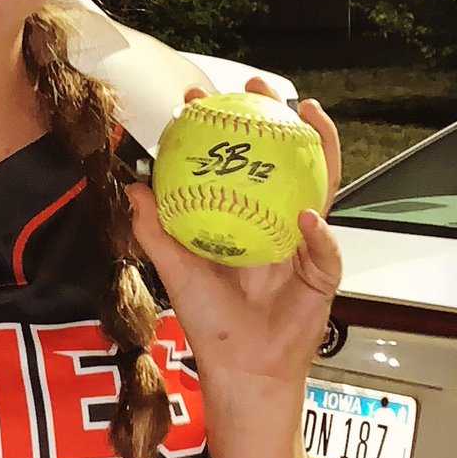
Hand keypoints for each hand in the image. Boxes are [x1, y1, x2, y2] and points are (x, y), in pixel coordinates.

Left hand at [127, 78, 342, 386]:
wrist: (243, 369)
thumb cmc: (212, 324)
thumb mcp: (176, 270)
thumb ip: (155, 230)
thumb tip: (132, 187)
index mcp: (243, 217)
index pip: (233, 163)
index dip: (219, 129)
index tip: (197, 99)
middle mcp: (274, 221)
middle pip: (282, 160)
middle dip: (275, 119)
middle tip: (260, 88)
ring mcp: (302, 243)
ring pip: (319, 186)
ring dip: (317, 150)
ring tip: (308, 118)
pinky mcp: (323, 272)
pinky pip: (324, 249)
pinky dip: (318, 232)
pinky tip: (307, 214)